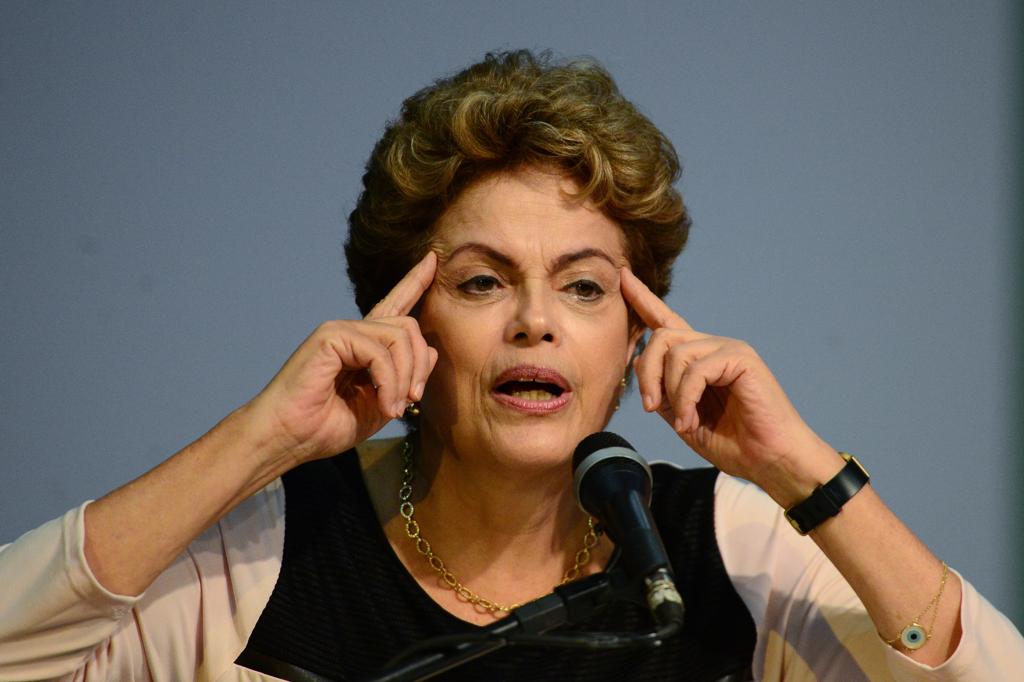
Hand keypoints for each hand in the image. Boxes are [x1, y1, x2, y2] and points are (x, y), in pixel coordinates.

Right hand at [243, 252, 438, 466]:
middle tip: (411, 400)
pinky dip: (388, 381)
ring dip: (405, 378)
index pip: (394, 305)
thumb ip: (406, 379)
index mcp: (365, 345)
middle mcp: (354, 331)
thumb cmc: (326, 426)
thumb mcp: (382, 404)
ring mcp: (341, 330)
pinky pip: (379, 351)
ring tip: (392, 407)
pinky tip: (381, 403)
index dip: (414, 282)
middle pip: (409, 326)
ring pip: (399, 336)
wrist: (289, 438)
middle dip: (420, 366)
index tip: (432, 260)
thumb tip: (430, 351)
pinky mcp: (331, 336)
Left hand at [621, 268, 837, 504]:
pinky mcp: (741, 358)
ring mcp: (729, 349)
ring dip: (670, 391)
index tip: (623, 277)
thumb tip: (637, 364)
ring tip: (683, 422)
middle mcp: (712, 346)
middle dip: (647, 372)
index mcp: (698, 358)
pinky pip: (697, 369)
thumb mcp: (682, 417)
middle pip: (661, 336)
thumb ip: (662, 391)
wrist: (770, 461)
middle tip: (650, 407)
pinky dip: (686, 399)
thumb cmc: (733, 442)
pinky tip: (690, 420)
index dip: (643, 299)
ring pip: (675, 352)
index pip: (666, 320)